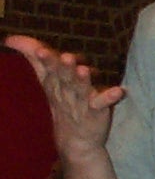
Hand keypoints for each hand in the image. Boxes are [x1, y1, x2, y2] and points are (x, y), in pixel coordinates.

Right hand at [5, 35, 125, 164]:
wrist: (76, 139)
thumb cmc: (63, 101)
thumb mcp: (47, 78)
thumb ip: (33, 55)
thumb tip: (11, 39)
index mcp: (54, 82)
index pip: (47, 69)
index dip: (45, 60)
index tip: (39, 49)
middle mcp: (66, 91)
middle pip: (63, 78)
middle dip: (63, 67)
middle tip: (65, 57)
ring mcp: (81, 102)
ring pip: (81, 89)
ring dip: (82, 80)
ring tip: (84, 69)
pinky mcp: (97, 111)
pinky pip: (102, 104)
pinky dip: (109, 97)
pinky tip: (119, 91)